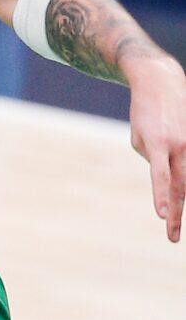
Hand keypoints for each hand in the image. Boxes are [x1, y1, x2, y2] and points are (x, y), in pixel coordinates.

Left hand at [128, 55, 185, 241]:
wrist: (160, 81)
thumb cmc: (144, 111)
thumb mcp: (138, 136)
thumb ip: (152, 159)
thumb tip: (166, 175)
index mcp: (158, 144)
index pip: (160, 176)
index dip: (161, 196)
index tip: (161, 215)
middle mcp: (179, 145)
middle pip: (181, 186)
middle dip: (176, 212)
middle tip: (172, 237)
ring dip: (183, 202)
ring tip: (175, 224)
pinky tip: (181, 194)